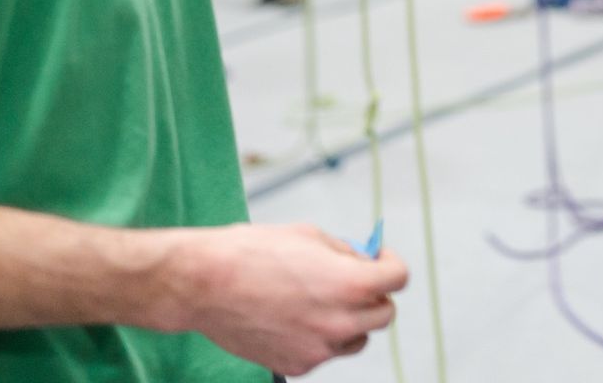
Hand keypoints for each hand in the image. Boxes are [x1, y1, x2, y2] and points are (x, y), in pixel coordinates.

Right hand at [170, 223, 408, 376]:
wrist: (204, 285)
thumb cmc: (252, 253)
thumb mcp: (309, 235)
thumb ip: (345, 253)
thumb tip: (363, 262)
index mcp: (350, 284)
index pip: (398, 279)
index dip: (390, 263)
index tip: (379, 258)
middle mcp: (340, 322)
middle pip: (385, 314)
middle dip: (374, 294)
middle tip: (354, 280)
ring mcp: (319, 349)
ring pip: (357, 339)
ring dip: (350, 320)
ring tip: (319, 301)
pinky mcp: (297, 366)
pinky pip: (324, 353)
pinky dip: (318, 337)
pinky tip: (293, 317)